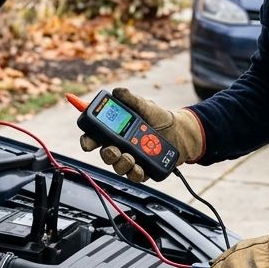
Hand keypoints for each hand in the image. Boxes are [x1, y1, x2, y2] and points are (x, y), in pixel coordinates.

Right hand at [78, 87, 203, 181]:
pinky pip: (134, 176)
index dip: (88, 141)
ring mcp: (131, 159)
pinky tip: (139, 167)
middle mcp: (120, 147)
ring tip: (131, 157)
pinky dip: (135, 173)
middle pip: (105, 154)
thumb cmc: (159, 118)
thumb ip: (131, 99)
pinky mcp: (142, 170)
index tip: (88, 143)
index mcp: (115, 131)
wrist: (181, 133)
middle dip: (107, 154)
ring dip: (121, 163)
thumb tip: (117, 91)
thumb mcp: (145, 106)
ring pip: (118, 167)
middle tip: (114, 149)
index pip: (95, 137)